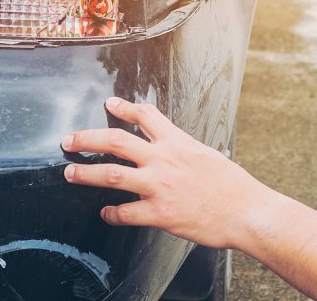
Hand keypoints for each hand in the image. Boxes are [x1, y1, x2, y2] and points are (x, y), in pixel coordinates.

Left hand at [61, 97, 269, 248]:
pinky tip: (106, 213)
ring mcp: (160, 186)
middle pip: (116, 141)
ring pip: (112, 174)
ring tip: (71, 173)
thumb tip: (172, 148)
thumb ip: (183, 150)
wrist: (246, 211)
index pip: (146, 116)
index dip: (124, 107)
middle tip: (70, 140)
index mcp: (178, 143)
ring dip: (86, 173)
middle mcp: (165, 160)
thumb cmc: (232, 185)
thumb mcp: (207, 155)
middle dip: (87, 138)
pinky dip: (111, 213)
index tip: (110, 103)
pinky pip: (125, 213)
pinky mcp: (160, 213)